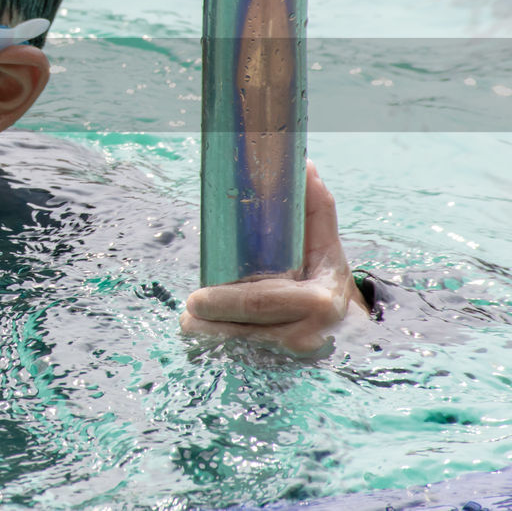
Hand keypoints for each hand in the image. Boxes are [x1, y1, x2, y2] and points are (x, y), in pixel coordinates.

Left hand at [180, 160, 369, 355]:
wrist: (350, 331)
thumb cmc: (326, 278)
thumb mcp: (325, 245)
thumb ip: (315, 207)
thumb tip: (302, 163)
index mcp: (319, 300)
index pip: (259, 302)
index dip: (223, 302)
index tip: (194, 299)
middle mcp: (308, 336)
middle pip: (241, 331)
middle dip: (206, 323)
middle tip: (187, 313)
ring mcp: (293, 359)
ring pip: (236, 350)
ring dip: (209, 338)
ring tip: (193, 325)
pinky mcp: (281, 374)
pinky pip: (239, 363)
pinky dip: (219, 353)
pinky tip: (208, 342)